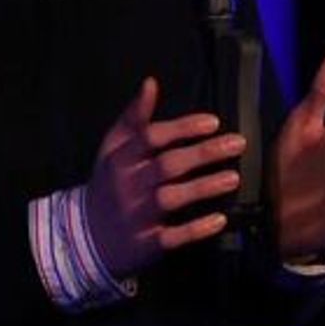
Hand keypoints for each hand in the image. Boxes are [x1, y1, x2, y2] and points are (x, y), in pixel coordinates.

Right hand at [87, 76, 245, 279]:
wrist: (87, 234)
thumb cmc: (109, 183)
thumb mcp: (113, 148)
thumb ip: (133, 117)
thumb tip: (151, 83)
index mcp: (121, 158)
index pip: (151, 137)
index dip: (182, 128)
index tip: (213, 122)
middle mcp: (129, 184)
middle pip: (167, 165)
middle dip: (203, 153)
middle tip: (237, 143)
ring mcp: (138, 214)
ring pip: (171, 198)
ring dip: (203, 187)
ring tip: (233, 177)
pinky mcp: (147, 242)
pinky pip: (173, 236)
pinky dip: (195, 229)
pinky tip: (219, 220)